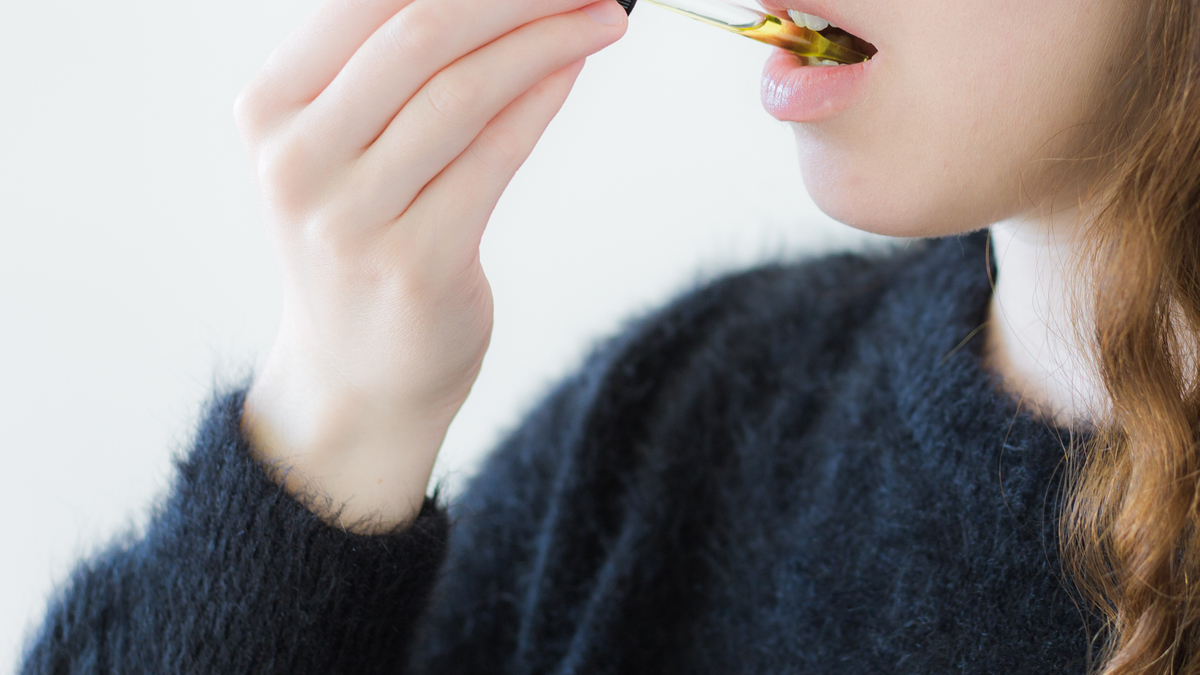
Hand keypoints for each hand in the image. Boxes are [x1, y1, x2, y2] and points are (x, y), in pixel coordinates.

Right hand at [235, 0, 627, 530]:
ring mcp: (350, 218)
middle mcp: (298, 160)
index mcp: (271, 111)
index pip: (369, 1)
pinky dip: (542, 101)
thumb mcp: (345, 151)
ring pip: (465, 92)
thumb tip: (495, 1)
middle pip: (422, 35)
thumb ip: (392, 75)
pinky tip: (574, 68)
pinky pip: (494, 157)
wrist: (357, 376)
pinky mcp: (414, 264)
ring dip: (548, 41)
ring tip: (600, 17)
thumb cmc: (362, 245)